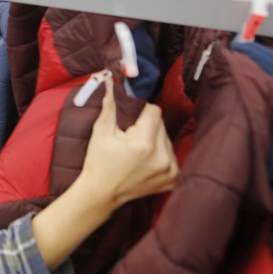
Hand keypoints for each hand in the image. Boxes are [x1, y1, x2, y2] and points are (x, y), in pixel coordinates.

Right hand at [78, 77, 178, 209]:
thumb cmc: (98, 162)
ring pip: (167, 139)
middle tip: (130, 137)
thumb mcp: (101, 132)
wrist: (102, 194)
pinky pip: (171, 154)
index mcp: (144, 144)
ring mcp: (170, 170)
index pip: (155, 111)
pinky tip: (145, 160)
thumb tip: (111, 80)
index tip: (129, 121)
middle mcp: (162, 157)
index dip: (141, 112)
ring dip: (155, 139)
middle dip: (147, 126)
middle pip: (162, 124)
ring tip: (137, 150)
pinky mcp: (174, 179)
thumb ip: (110, 105)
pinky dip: (160, 154)